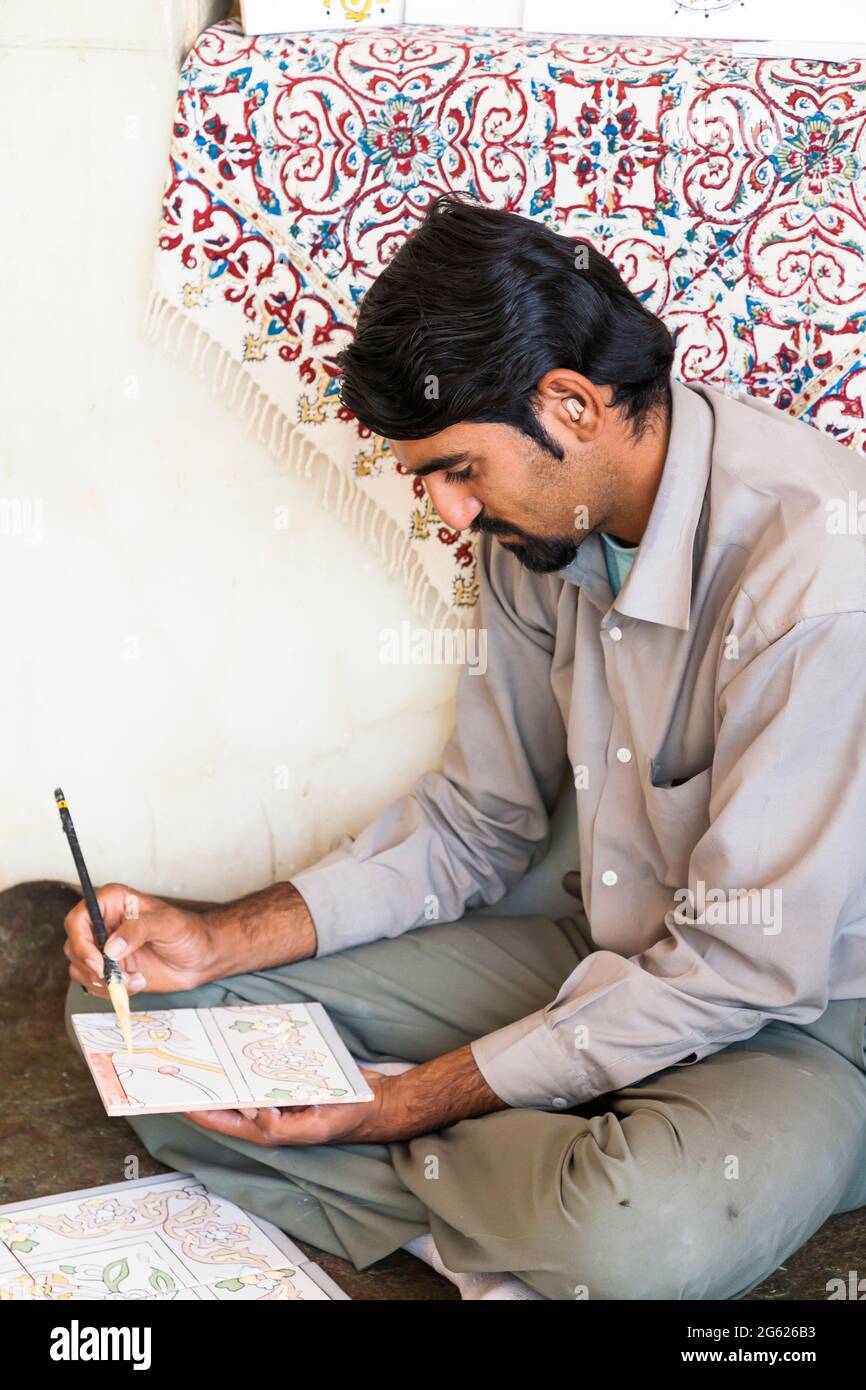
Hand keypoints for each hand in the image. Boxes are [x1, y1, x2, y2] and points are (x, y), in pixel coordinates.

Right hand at [64, 882, 216, 997]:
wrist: (200, 958)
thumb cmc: (188, 932)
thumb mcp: (167, 924)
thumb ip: (138, 930)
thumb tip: (111, 947)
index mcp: (112, 902)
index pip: (78, 918)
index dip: (81, 941)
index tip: (98, 960)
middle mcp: (103, 923)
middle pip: (74, 945)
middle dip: (91, 966)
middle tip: (114, 976)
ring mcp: (104, 948)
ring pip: (80, 967)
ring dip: (102, 981)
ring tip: (133, 980)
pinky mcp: (110, 969)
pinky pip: (93, 983)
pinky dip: (110, 990)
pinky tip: (136, 983)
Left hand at [186, 1068, 390, 1145]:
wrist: (378, 1102)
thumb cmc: (347, 1119)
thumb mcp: (314, 1128)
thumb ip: (280, 1126)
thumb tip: (251, 1112)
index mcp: (269, 1131)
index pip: (224, 1122)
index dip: (199, 1111)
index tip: (177, 1097)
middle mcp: (270, 1115)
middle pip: (230, 1102)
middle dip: (209, 1086)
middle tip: (187, 1065)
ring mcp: (281, 1097)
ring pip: (246, 1083)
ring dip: (229, 1070)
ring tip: (208, 1051)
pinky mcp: (292, 1081)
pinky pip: (265, 1069)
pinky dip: (253, 1059)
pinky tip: (243, 1042)